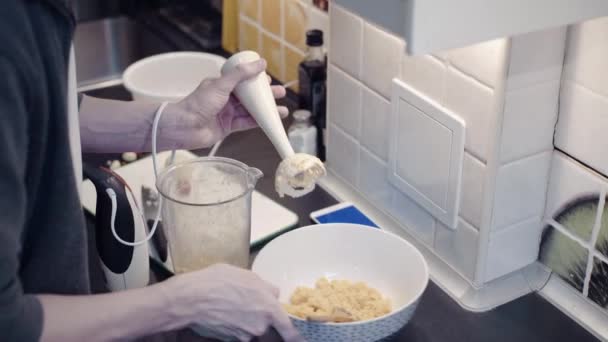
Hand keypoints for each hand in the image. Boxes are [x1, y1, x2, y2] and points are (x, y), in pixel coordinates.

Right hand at [160, 264, 303, 341]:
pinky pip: (236, 330)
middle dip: (258, 313)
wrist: (191, 299)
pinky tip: (221, 311)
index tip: (297, 340)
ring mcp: (244, 334)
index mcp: (269, 308)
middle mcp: (259, 325)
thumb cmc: (219, 281)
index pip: (287, 327)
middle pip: (265, 321)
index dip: (293, 335)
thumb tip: (271, 293)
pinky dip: (232, 323)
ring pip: (250, 325)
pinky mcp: (229, 339)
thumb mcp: (246, 275)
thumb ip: (264, 287)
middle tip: (243, 299)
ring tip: (227, 302)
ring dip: (243, 317)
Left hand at [164, 59, 287, 149]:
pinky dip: (259, 122)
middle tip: (280, 94)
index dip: (256, 80)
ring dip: (266, 110)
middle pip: (250, 96)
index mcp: (221, 84)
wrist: (184, 127)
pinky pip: (247, 123)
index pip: (243, 79)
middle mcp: (225, 98)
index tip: (269, 80)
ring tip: (282, 110)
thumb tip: (260, 63)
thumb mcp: (221, 84)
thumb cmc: (198, 103)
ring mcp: (227, 113)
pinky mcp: (228, 127)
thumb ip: (241, 74)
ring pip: (251, 110)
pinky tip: (270, 121)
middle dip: (266, 95)